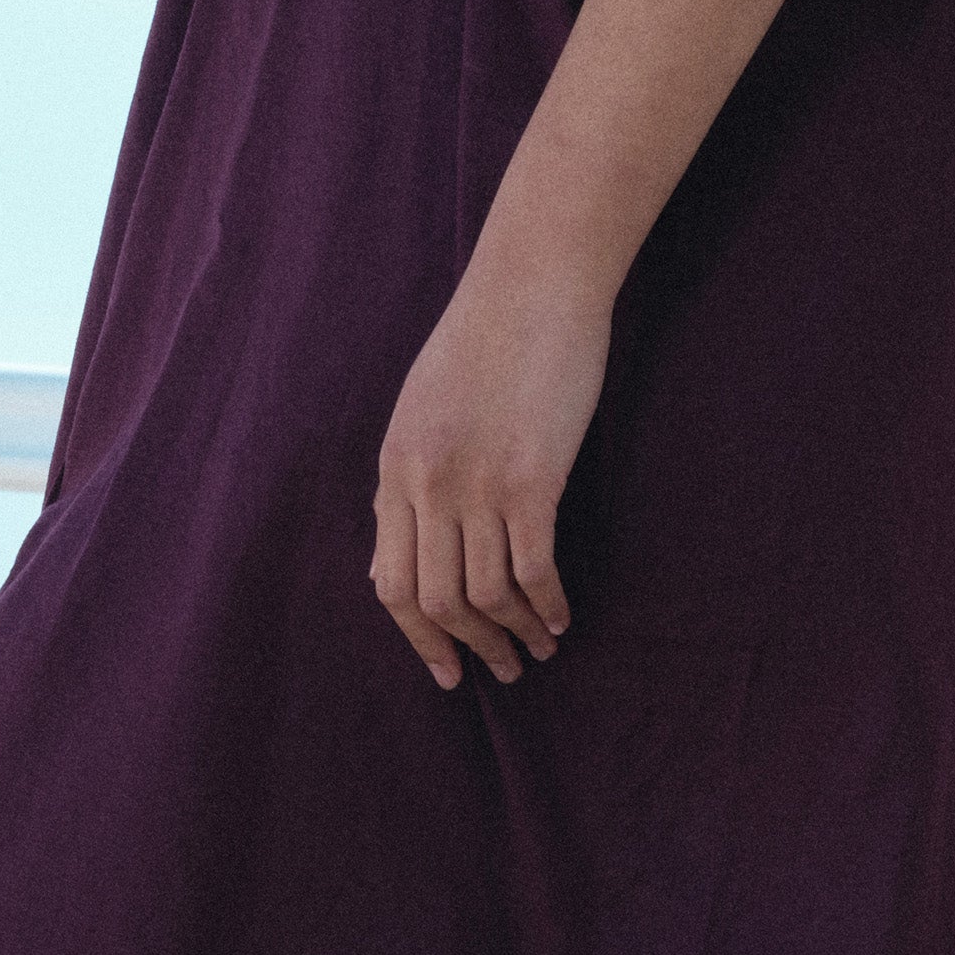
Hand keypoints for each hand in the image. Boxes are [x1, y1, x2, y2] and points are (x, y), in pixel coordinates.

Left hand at [369, 247, 606, 686]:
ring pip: (484, 595)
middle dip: (467, 648)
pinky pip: (532, 570)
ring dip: (512, 634)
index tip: (446, 668)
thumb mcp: (423, 409)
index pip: (391, 582)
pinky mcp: (531, 479)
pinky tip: (563, 617)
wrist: (533, 284)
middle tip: (499, 670)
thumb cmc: (487, 339)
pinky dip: (547, 606)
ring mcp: (476, 485)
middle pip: (434, 600)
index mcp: (395, 469)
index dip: (418, 636)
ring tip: (539, 650)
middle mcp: (426, 485)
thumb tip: (397, 551)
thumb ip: (410, 478)